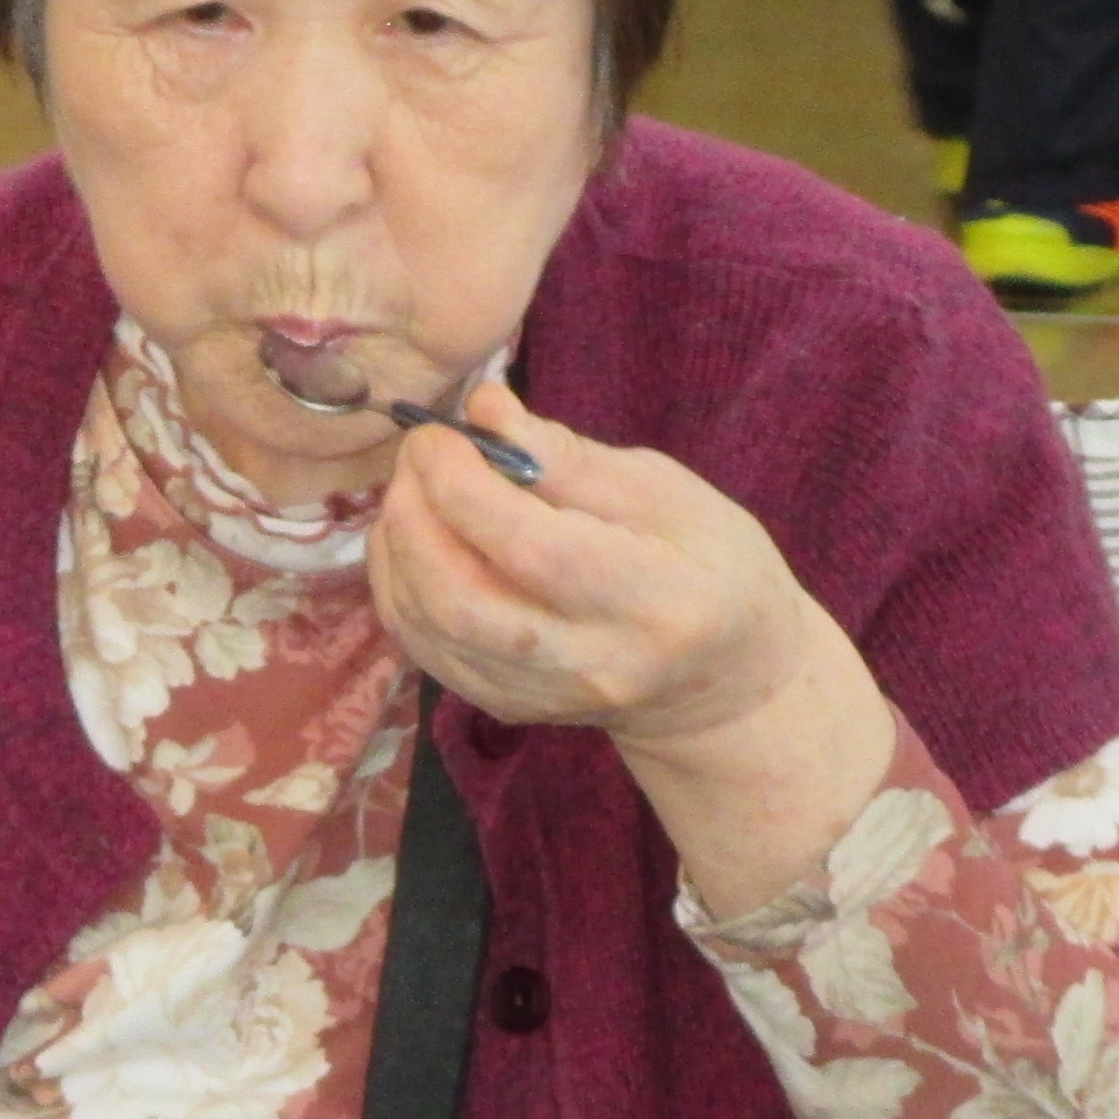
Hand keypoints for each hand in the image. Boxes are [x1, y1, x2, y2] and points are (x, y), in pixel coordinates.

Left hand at [365, 385, 937, 918]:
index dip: (463, 483)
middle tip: (421, 453)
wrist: (720, 682)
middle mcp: (593, 664)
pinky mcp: (507, 709)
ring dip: (397, 545)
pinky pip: (424, 649)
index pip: (530, 548)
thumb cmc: (710, 565)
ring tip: (415, 487)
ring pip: (429, 628)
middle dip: (415, 512)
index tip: (444, 432)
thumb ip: (569, 457)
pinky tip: (414, 539)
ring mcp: (544, 698)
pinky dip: (399, 585)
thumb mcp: (667, 492)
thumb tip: (484, 409)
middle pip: (460, 599)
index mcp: (653, 600)